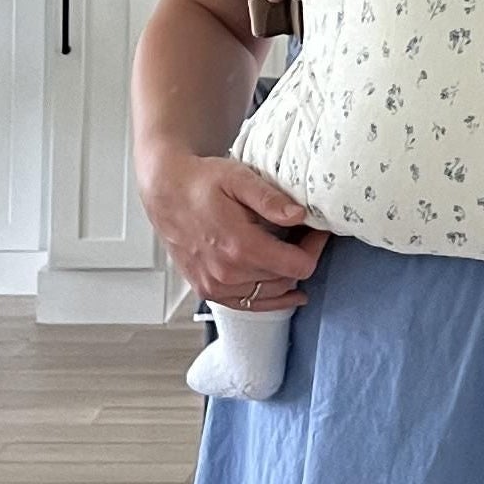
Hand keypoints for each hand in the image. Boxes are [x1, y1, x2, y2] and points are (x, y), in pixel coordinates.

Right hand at [144, 147, 327, 309]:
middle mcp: (227, 274)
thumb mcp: (238, 178)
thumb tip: (299, 215)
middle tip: (305, 237)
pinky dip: (269, 298)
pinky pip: (248, 305)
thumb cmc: (200, 183)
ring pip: (270, 294)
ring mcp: (216, 286)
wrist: (166, 192)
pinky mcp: (208, 291)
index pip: (298, 266)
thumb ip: (270, 198)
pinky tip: (284, 291)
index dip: (314, 249)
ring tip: (289, 253)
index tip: (317, 232)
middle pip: (286, 279)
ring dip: (285, 277)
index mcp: (240, 247)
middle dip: (301, 258)